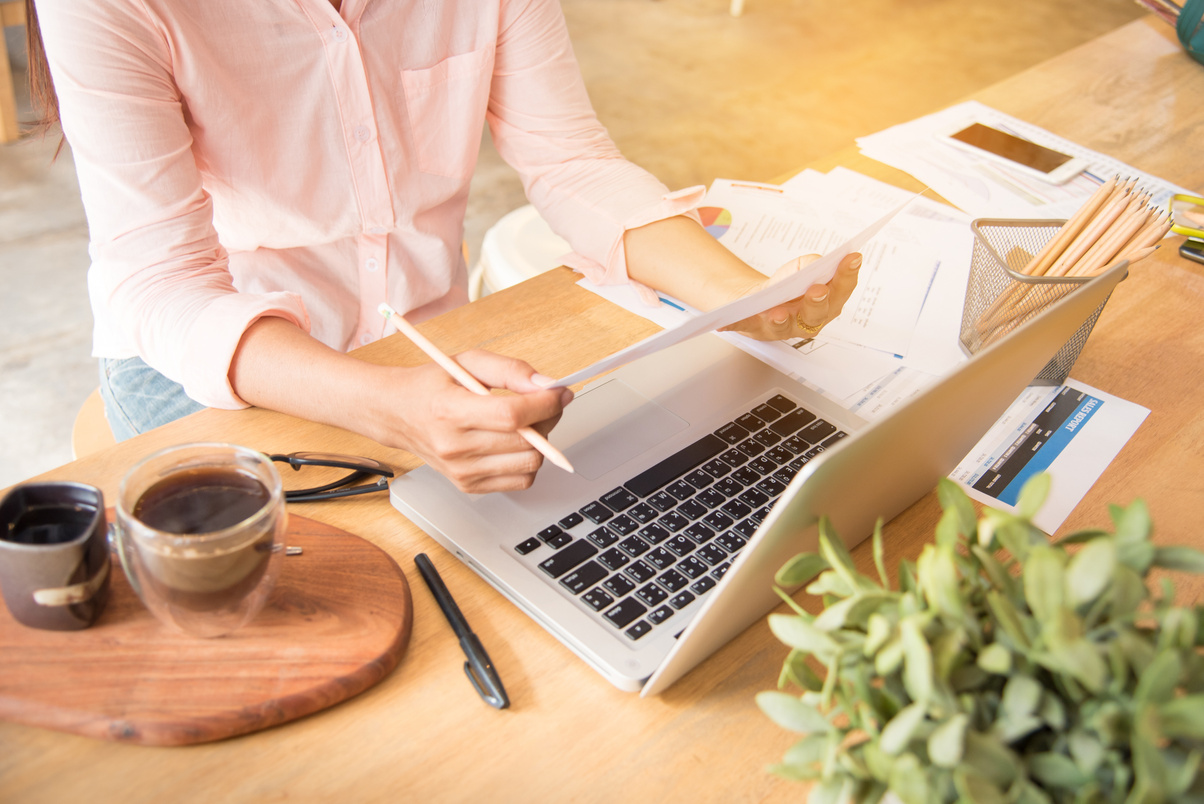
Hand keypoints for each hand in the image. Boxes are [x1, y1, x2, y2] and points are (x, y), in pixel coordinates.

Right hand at [365, 350, 573, 493]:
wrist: (397, 414)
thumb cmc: (430, 386)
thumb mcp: (467, 362)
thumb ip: (510, 370)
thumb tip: (545, 385)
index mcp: (450, 411)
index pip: (511, 416)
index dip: (545, 404)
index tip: (560, 393)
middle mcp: (455, 447)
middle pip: (526, 443)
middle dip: (548, 419)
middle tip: (545, 404)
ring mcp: (461, 471)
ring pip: (529, 465)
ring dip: (540, 443)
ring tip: (527, 424)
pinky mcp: (468, 485)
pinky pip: (520, 481)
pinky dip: (526, 462)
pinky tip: (513, 444)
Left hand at [719, 252, 861, 340]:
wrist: (755, 303)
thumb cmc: (785, 287)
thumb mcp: (799, 270)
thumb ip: (811, 266)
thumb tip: (818, 263)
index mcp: (825, 305)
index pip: (841, 292)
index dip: (848, 276)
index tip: (852, 258)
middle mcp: (806, 321)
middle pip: (816, 315)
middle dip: (818, 302)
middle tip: (817, 290)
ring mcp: (780, 327)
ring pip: (783, 326)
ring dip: (781, 319)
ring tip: (778, 312)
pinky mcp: (754, 328)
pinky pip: (744, 327)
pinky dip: (735, 325)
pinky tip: (724, 324)